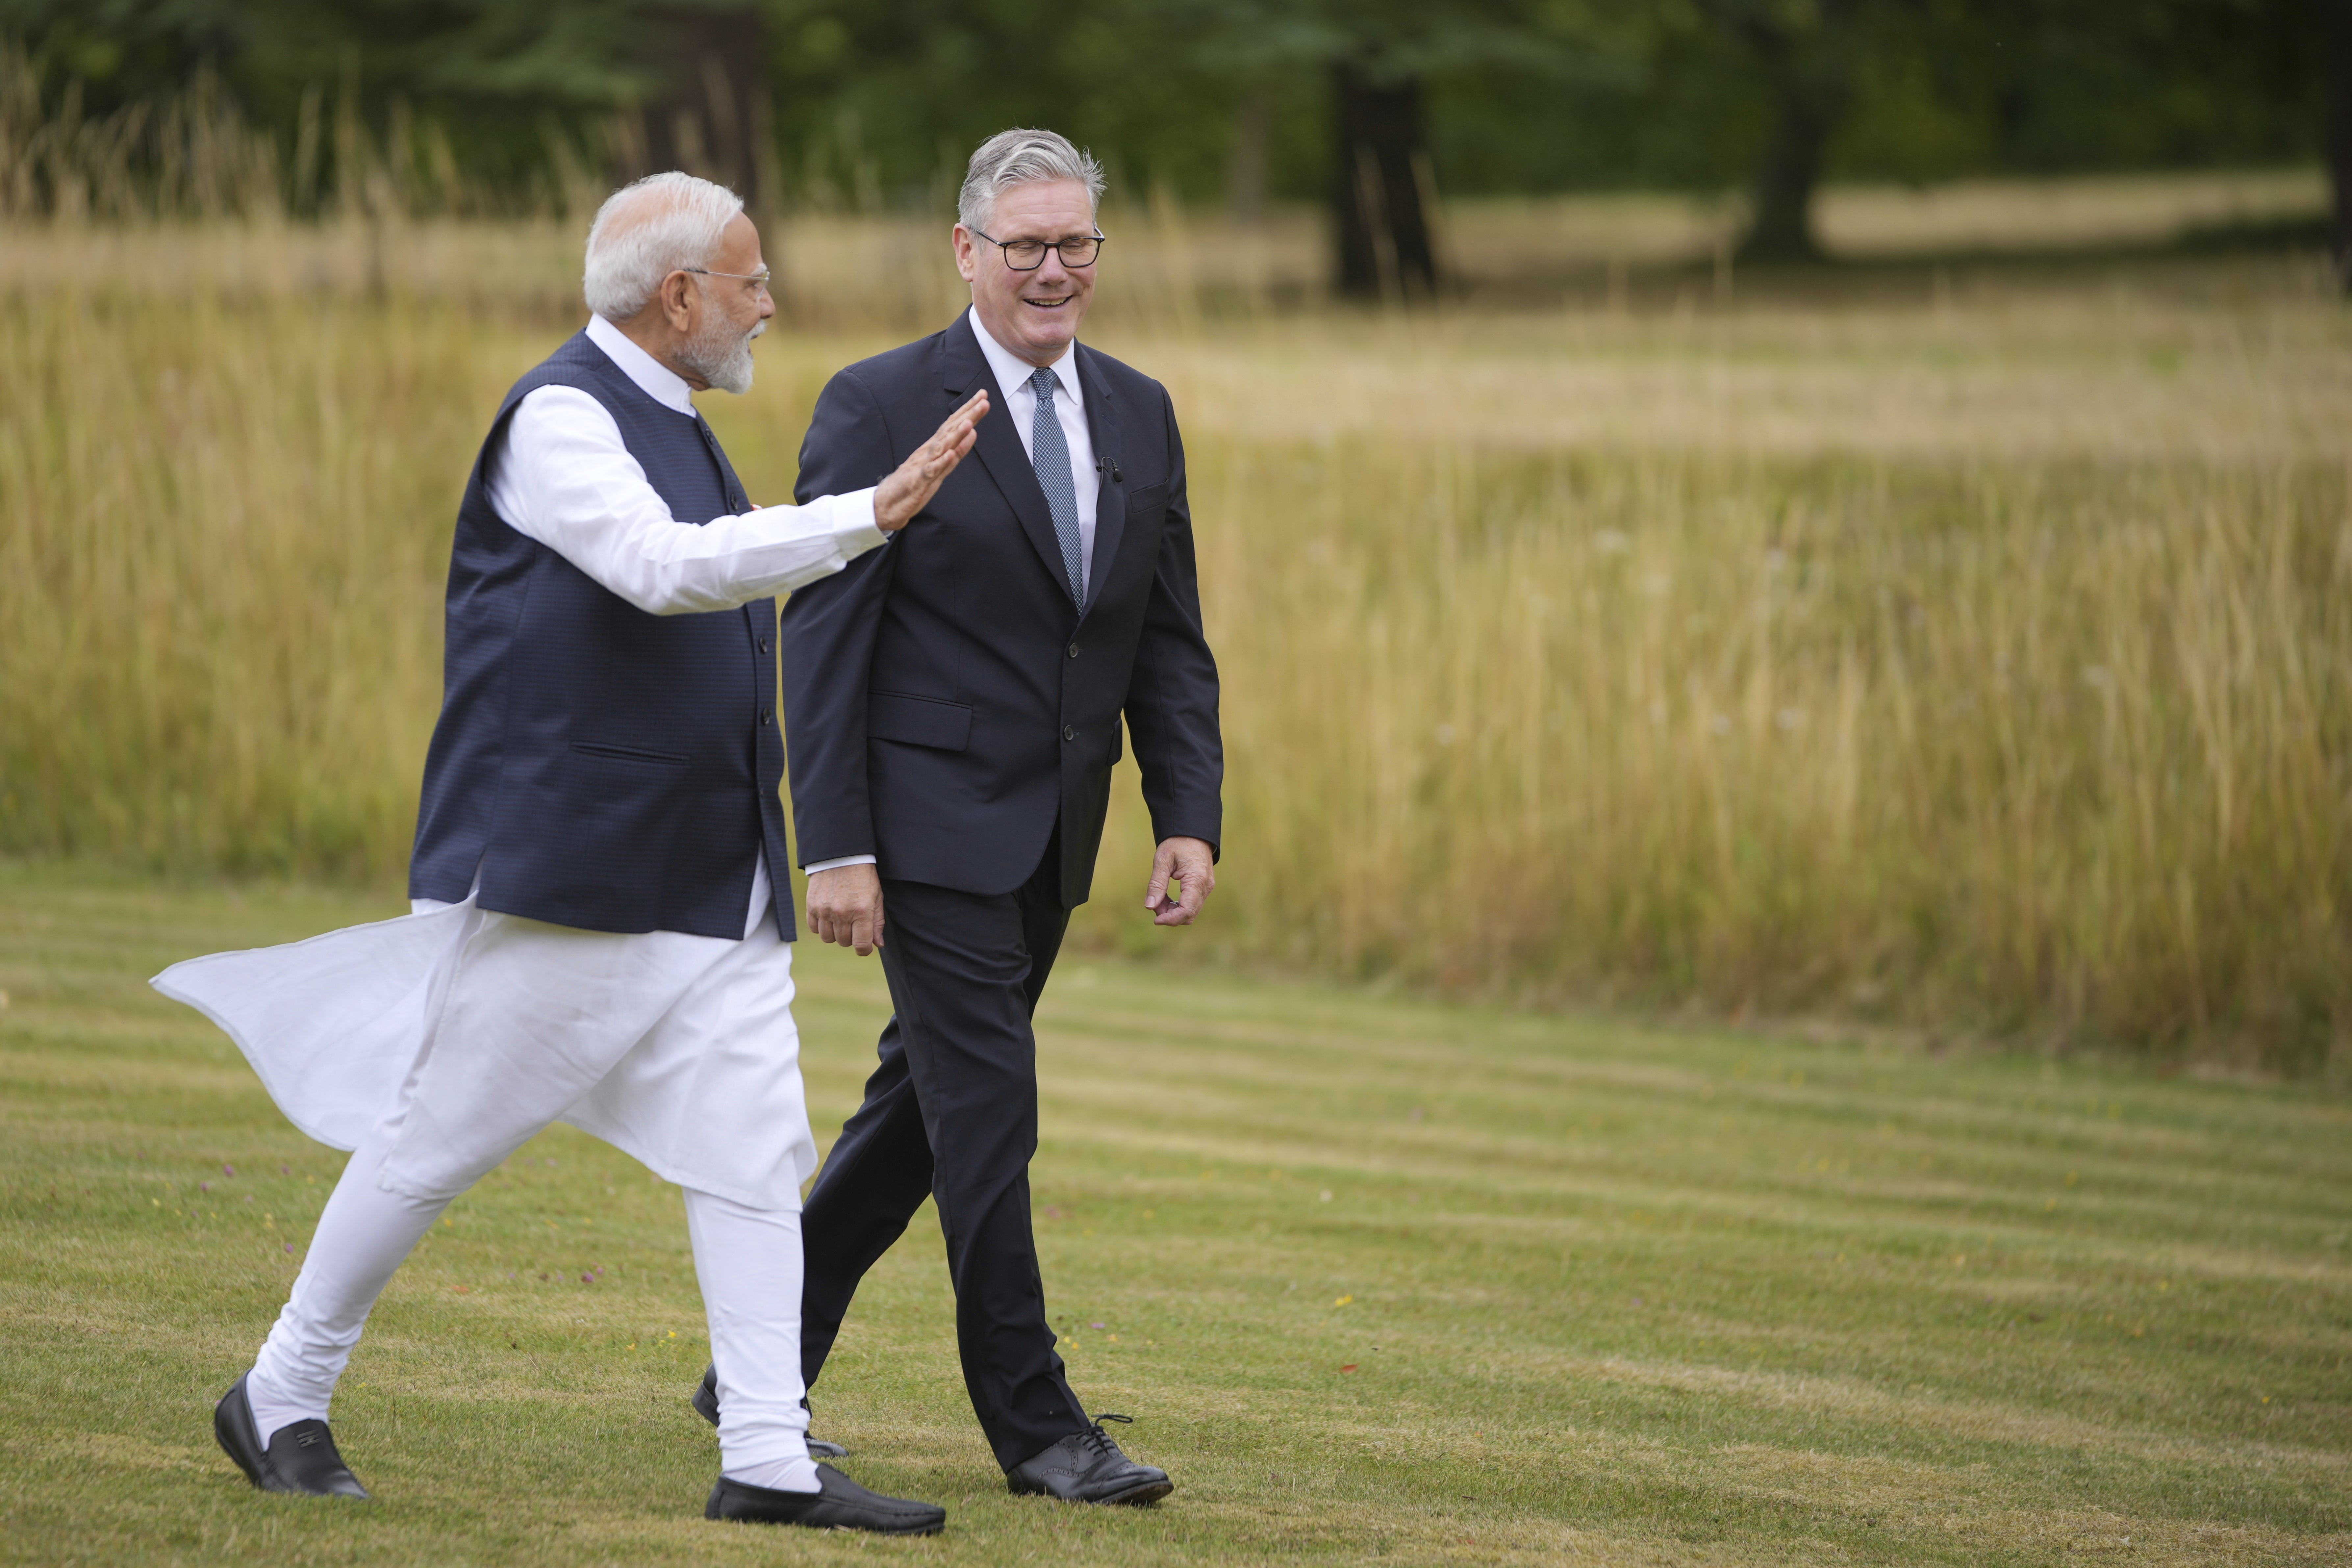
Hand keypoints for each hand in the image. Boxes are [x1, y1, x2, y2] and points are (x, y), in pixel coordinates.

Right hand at [806, 864, 884, 954]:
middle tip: (853, 924)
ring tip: (840, 921)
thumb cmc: (862, 877)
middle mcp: (842, 913)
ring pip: (828, 938)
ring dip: (835, 933)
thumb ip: (877, 922)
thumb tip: (877, 944)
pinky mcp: (812, 906)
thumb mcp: (877, 897)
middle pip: (844, 942)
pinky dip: (821, 926)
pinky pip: (814, 928)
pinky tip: (828, 917)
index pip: (861, 945)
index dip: (864, 949)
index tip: (864, 946)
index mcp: (862, 911)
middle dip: (851, 937)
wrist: (841, 856)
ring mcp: (825, 910)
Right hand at [875, 391, 987, 531]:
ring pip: (942, 447)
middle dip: (968, 415)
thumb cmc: (913, 483)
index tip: (982, 396)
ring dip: (956, 435)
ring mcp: (923, 464)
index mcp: (935, 447)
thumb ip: (956, 450)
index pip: (954, 425)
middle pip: (950, 430)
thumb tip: (973, 432)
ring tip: (969, 422)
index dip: (969, 410)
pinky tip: (950, 454)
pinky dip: (941, 463)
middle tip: (983, 401)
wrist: (887, 503)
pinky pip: (931, 471)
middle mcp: (929, 451)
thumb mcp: (940, 466)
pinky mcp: (918, 481)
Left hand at [1145, 836, 1215, 926]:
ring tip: (1158, 899)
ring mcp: (1206, 888)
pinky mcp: (1204, 887)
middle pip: (1189, 914)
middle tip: (1154, 904)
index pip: (1186, 910)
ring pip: (1190, 911)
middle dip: (1170, 915)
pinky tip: (1166, 898)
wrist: (1193, 831)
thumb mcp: (1163, 860)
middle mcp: (1205, 887)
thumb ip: (1156, 884)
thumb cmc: (1177, 842)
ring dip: (1173, 911)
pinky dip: (1178, 906)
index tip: (1155, 919)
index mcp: (1197, 879)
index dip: (1171, 919)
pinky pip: (1192, 904)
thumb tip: (1149, 906)